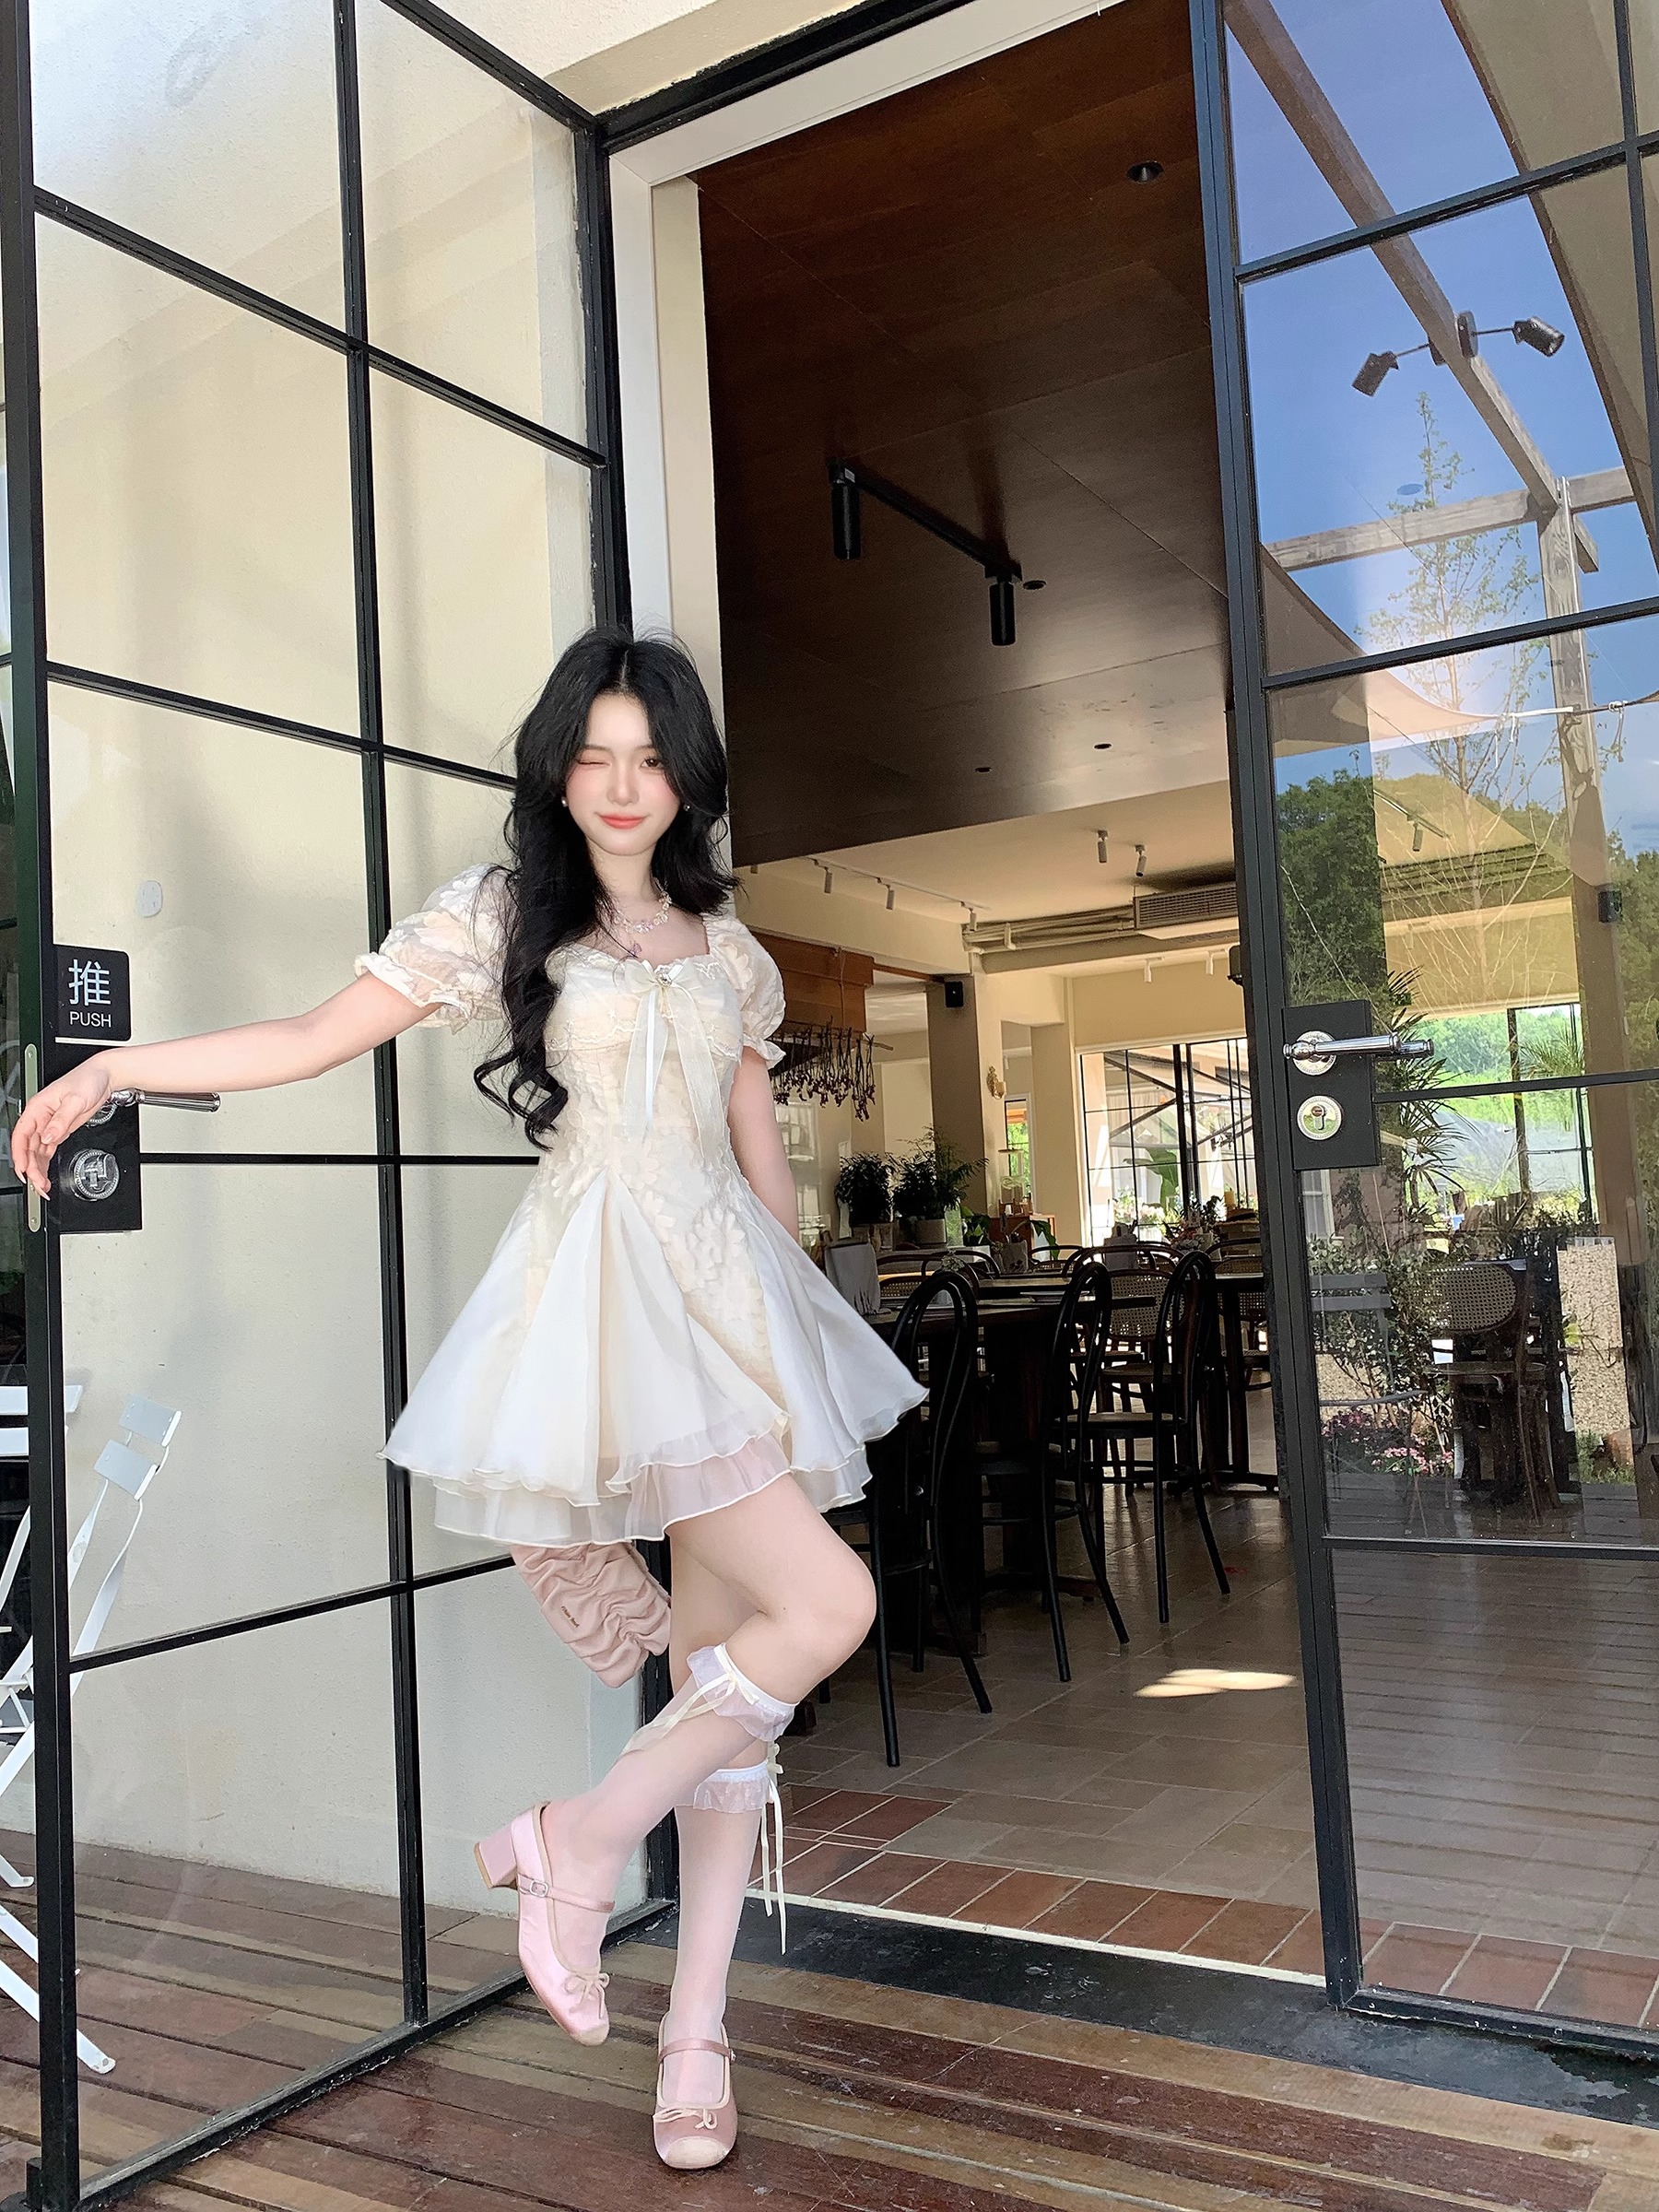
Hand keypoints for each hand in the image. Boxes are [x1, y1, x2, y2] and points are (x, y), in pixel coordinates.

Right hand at [11, 1060, 113, 1198]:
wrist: (104, 1076)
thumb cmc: (88, 1080)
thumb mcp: (75, 1100)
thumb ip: (61, 1120)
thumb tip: (48, 1136)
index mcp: (38, 1108)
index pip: (21, 1135)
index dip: (19, 1154)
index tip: (24, 1170)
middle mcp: (40, 1118)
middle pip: (28, 1148)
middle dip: (30, 1168)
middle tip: (38, 1185)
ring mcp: (49, 1125)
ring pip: (36, 1152)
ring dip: (37, 1169)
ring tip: (42, 1186)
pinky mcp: (60, 1130)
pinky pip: (47, 1151)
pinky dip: (45, 1164)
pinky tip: (46, 1175)